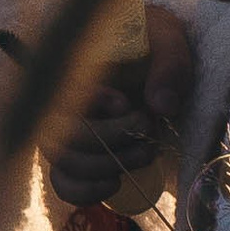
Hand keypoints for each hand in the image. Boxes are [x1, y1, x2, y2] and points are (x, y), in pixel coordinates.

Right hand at [46, 2, 196, 207]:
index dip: (92, 104)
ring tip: (144, 155)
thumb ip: (169, 66)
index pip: (61, 92)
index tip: (126, 102)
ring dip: (105, 167)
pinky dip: (86, 191)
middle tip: (147, 130)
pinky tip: (115, 183)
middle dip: (109, 141)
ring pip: (63, 163)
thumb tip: (162, 106)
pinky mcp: (77, 156)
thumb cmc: (153, 44)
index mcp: (74, 65)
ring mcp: (66, 130)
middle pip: (62, 135)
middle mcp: (60, 100)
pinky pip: (63, 183)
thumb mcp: (167, 39)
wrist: (152, 58)